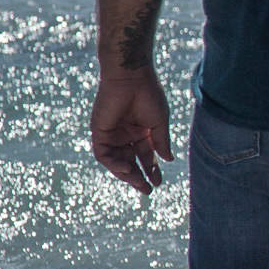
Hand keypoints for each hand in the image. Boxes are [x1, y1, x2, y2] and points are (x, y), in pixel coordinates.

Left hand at [91, 71, 173, 193]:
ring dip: (126, 174)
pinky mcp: (99, 132)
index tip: (158, 183)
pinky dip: (114, 164)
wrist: (131, 78)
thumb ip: (161, 142)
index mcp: (141, 131)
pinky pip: (104, 154)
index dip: (151, 170)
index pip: (145, 156)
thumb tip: (169, 160)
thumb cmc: (148, 95)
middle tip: (147, 190)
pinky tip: (127, 169)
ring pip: (117, 161)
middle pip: (131, 162)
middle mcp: (125, 135)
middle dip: (138, 177)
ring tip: (138, 182)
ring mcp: (112, 134)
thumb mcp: (159, 122)